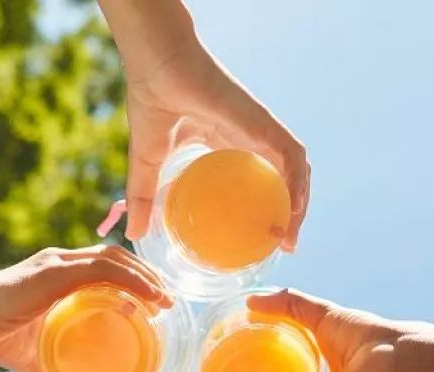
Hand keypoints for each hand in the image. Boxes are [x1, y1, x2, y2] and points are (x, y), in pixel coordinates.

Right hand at [0, 245, 171, 371]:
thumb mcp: (33, 362)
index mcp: (57, 275)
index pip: (106, 266)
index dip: (134, 278)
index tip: (155, 302)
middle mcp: (61, 262)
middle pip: (117, 258)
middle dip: (147, 277)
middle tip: (167, 302)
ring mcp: (58, 263)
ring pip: (116, 260)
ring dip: (146, 278)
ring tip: (165, 301)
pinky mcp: (55, 271)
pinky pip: (105, 269)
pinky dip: (133, 281)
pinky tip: (150, 298)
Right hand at [121, 40, 308, 246]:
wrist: (158, 65)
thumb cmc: (152, 102)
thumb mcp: (147, 162)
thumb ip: (143, 197)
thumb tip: (134, 234)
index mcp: (226, 144)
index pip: (256, 179)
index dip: (263, 207)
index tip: (260, 238)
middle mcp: (248, 138)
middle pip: (281, 179)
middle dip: (288, 213)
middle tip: (280, 244)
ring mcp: (259, 130)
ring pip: (295, 171)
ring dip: (299, 205)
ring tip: (289, 237)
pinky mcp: (264, 123)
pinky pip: (293, 157)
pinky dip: (298, 185)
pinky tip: (293, 211)